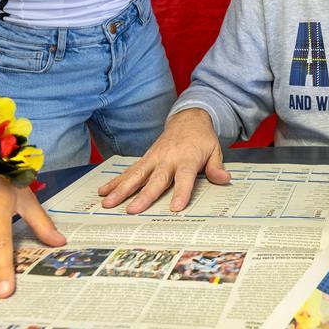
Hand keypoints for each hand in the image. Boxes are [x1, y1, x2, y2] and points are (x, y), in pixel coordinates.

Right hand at [98, 108, 229, 213]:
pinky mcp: (145, 158)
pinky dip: (116, 181)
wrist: (188, 118)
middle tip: (132, 210)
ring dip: (121, 189)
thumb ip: (216, 167)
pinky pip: (129, 171)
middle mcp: (168, 159)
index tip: (175, 208)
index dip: (181, 192)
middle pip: (155, 180)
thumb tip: (224, 179)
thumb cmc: (202, 139)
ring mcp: (154, 158)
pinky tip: (103, 191)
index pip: (185, 178)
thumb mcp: (215, 150)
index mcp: (188, 158)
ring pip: (136, 176)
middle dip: (144, 196)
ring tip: (108, 203)